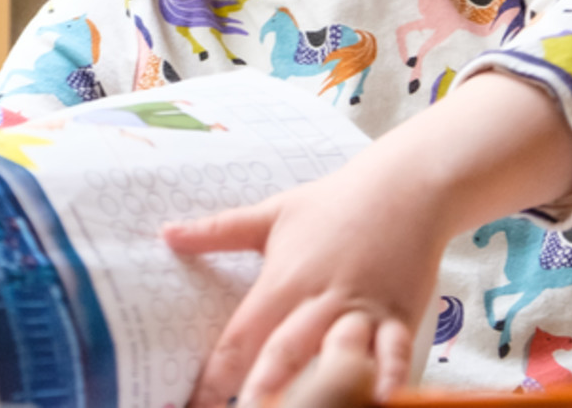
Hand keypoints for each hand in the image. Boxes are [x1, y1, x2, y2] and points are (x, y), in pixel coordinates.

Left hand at [165, 155, 444, 407]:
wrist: (405, 185)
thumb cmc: (335, 201)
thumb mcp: (272, 214)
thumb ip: (218, 231)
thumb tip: (166, 233)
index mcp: (283, 281)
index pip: (239, 337)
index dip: (215, 378)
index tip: (195, 405)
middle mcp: (319, 300)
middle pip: (284, 353)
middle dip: (263, 392)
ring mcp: (360, 310)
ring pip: (337, 356)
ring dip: (322, 387)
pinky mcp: (398, 314)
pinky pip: (394, 350)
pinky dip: (389, 373)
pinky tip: (383, 397)